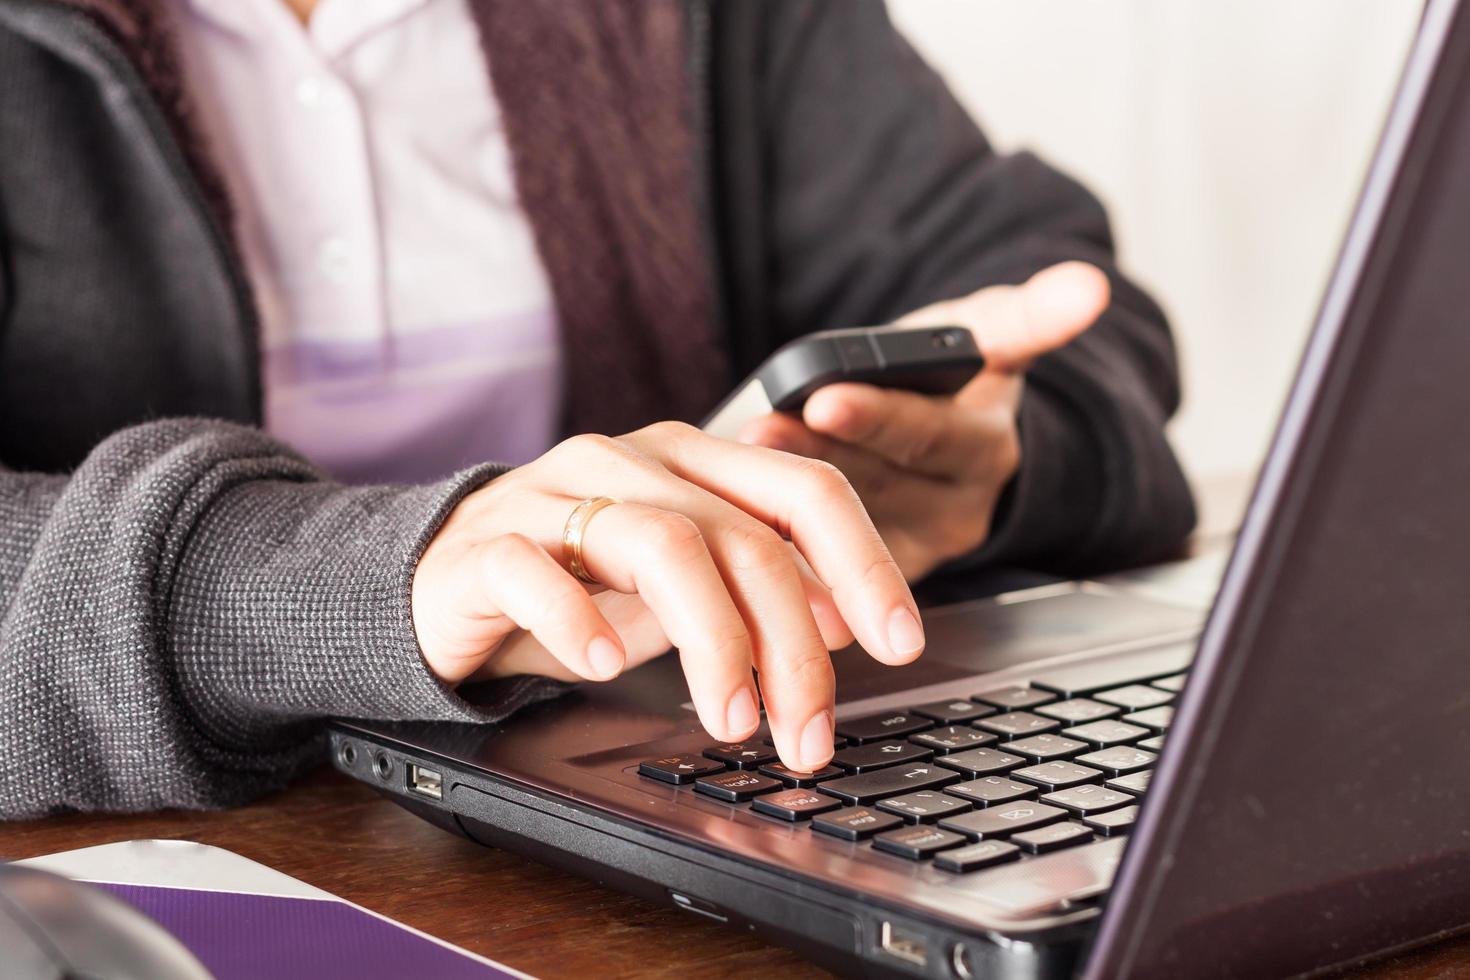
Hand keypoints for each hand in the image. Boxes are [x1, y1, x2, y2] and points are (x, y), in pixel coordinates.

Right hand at [410, 422, 922, 773]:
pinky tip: (604, 666)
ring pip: (660, 543)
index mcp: (691, 459)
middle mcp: (631, 460)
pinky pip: (535, 570)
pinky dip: (579, 621)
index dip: (865, 563)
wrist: (439, 574)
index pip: (804, 490)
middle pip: (742, 536)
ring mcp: (554, 494)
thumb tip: (846, 616)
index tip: (901, 643)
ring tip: (732, 720)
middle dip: (792, 645)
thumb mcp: (680, 580)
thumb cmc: (574, 576)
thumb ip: (756, 583)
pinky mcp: (484, 542)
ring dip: (712, 642)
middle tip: (807, 734)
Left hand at [737, 262, 1109, 580]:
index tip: (826, 398)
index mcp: (983, 445)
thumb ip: (1030, 315)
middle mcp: (955, 505)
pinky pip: (830, 567)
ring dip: (787, 495)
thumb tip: (1089, 284)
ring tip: (734, 462)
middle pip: (876, 480)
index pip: (927, 432)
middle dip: (813, 456)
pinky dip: (785, 543)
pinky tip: (738, 516)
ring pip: (845, 523)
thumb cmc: (957, 378)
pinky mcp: (882, 576)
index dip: (876, 417)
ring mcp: (915, 545)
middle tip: (758, 432)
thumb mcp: (994, 338)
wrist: (961, 446)